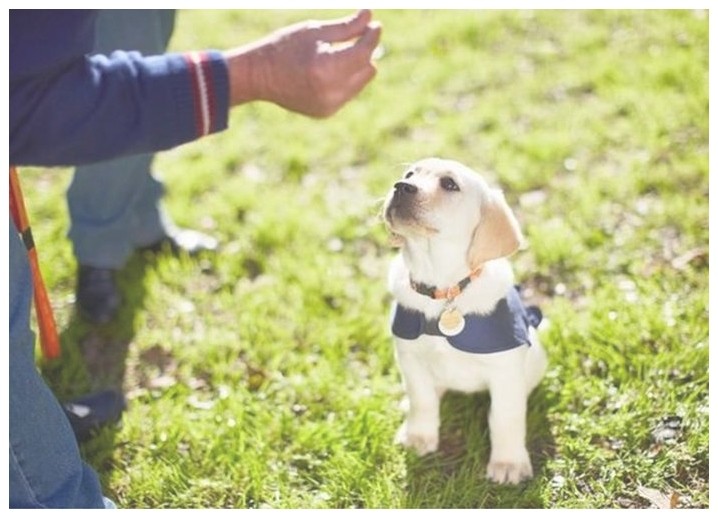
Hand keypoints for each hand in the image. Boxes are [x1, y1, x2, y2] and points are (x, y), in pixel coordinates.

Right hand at [225, 10, 380, 117]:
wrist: (258, 77)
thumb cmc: (284, 47)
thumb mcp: (314, 31)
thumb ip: (346, 27)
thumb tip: (370, 16)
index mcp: (326, 68)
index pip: (363, 53)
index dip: (372, 37)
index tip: (375, 25)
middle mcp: (331, 92)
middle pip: (367, 69)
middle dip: (365, 52)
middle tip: (356, 37)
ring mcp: (329, 105)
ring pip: (360, 83)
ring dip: (356, 67)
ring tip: (337, 54)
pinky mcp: (326, 112)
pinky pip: (348, 93)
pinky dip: (345, 80)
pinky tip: (327, 70)